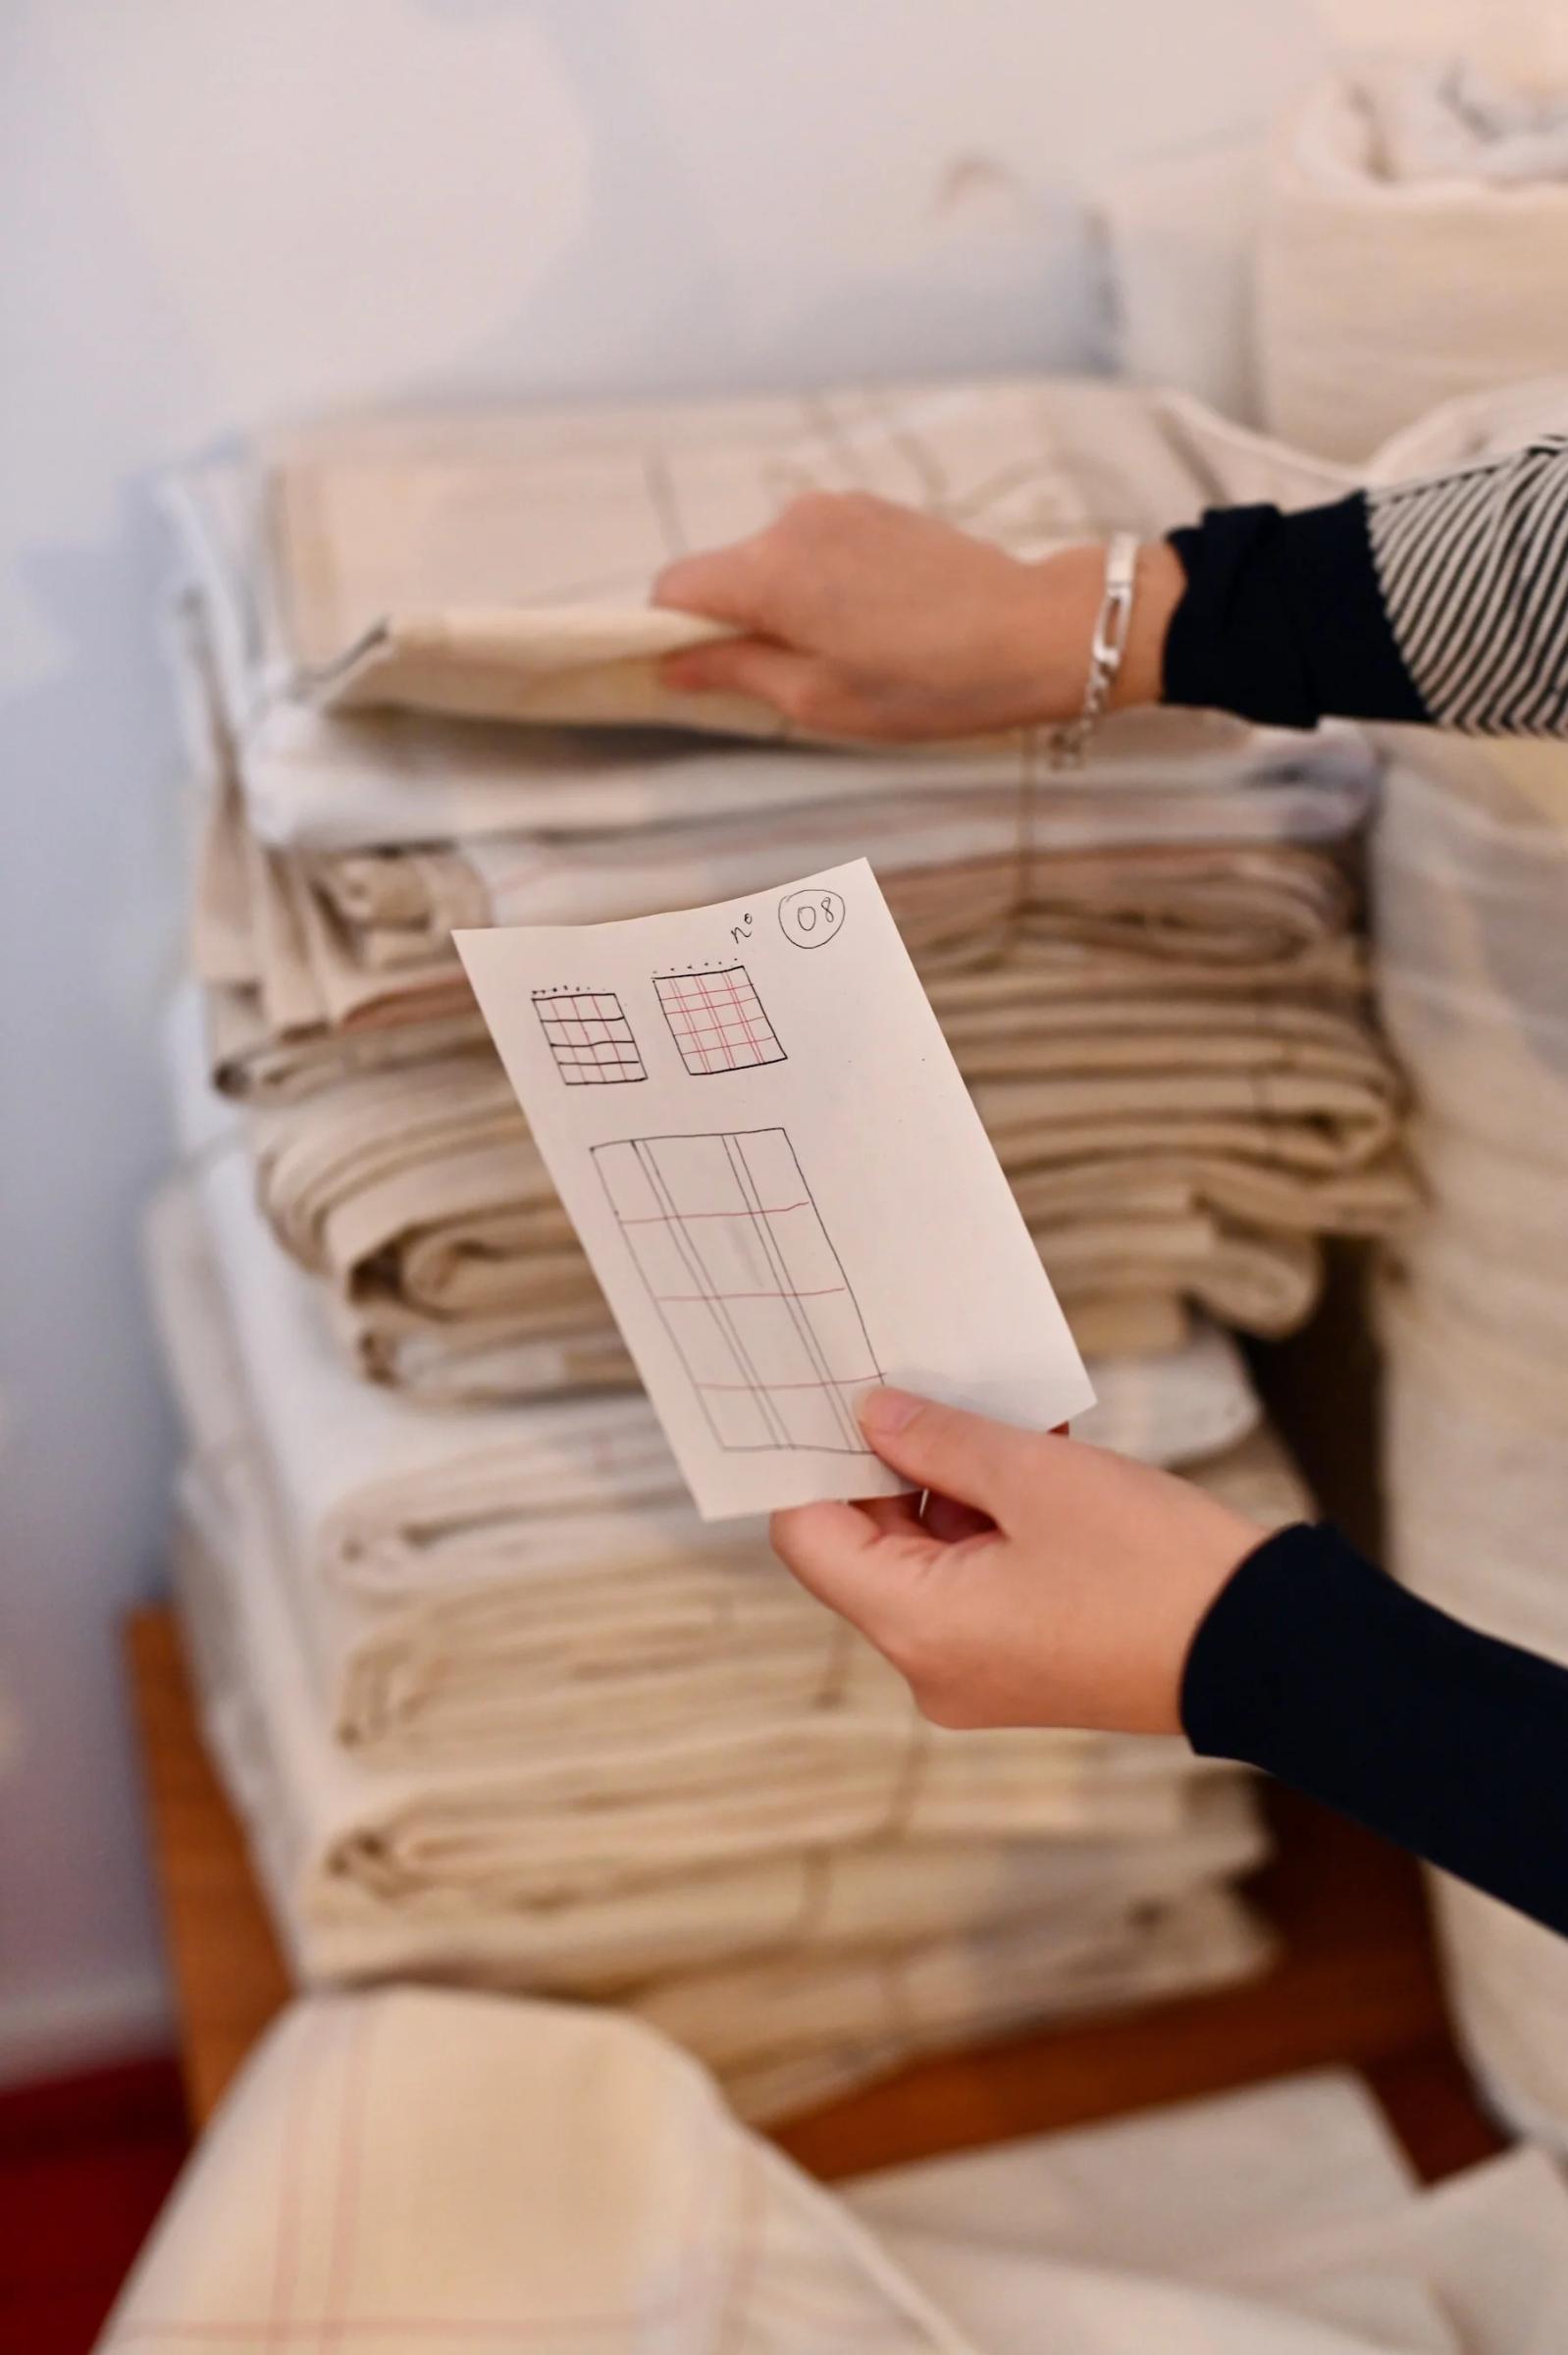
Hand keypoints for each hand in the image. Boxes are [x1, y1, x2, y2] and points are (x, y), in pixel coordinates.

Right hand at [651, 492, 1180, 742]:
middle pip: (722, 572)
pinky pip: (816, 547)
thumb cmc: (931, 683)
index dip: (669, 634)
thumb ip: (733, 673)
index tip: (692, 673)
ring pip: (771, 560)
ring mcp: (837, 508)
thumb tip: (670, 663)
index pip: (673, 589)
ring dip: (784, 605)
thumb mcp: (820, 700)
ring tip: (848, 653)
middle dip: (734, 623)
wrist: (1035, 633)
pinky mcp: (874, 507)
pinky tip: (875, 623)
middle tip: (790, 681)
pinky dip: (822, 584)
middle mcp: (793, 524)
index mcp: (770, 574)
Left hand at [770, 1387, 1262, 1734]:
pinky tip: (1040, 1466)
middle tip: (932, 1391)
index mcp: (918, 1628)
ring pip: (925, 1558)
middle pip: (865, 1547)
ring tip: (1012, 1429)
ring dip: (955, 1487)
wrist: (1271, 1650)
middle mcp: (931, 1666)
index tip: (837, 1398)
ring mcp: (976, 1673)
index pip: (811, 1536)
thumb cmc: (1155, 1565)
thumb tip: (873, 1416)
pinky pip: (973, 1583)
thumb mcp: (1035, 1476)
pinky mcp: (1020, 1666)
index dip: (816, 1461)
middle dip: (896, 1466)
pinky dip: (992, 1524)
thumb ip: (938, 1441)